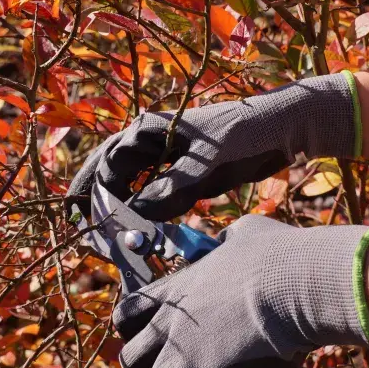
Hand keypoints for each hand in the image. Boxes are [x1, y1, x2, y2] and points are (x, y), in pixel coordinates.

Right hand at [68, 74, 357, 220]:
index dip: (99, 196)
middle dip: (96, 202)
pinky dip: (145, 215)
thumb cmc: (246, 133)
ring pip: (129, 188)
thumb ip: (174, 185)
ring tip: (105, 239)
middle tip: (84, 233)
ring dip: (117, 211)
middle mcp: (151, 142)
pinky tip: (141, 235)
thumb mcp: (209, 161)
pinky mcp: (182, 175)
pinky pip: (153, 197)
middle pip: (110, 174)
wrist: (284, 128)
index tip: (99, 225)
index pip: (109, 164)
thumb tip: (135, 214)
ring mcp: (165, 159)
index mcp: (149, 129)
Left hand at [113, 215, 368, 367]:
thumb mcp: (245, 235)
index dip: (136, 330)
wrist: (294, 288)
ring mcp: (180, 363)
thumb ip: (228, 241)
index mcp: (173, 291)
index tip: (155, 337)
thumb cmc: (278, 257)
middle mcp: (167, 328)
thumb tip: (233, 239)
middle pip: (131, 360)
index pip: (126, 316)